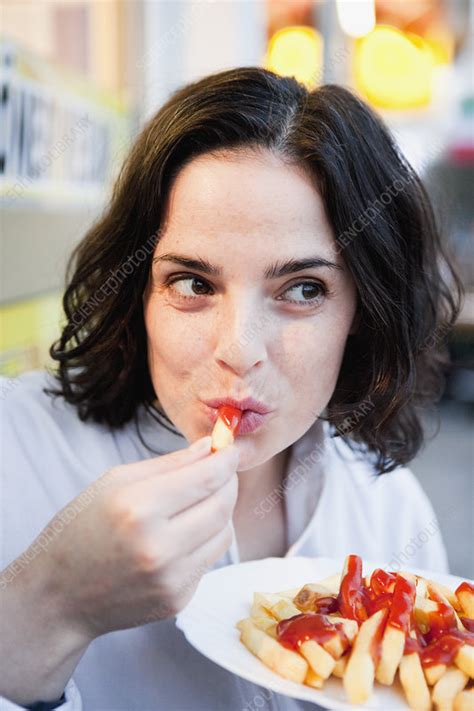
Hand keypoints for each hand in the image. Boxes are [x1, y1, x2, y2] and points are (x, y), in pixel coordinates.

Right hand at [43, 436, 239, 637]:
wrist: (60, 596)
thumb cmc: (81, 529)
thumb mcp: (115, 482)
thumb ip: (168, 464)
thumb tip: (212, 447)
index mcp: (137, 509)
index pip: (206, 478)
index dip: (227, 459)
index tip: (231, 449)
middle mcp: (158, 547)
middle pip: (222, 504)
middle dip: (228, 481)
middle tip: (222, 470)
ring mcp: (170, 579)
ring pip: (224, 533)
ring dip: (220, 511)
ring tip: (199, 501)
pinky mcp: (178, 601)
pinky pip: (209, 559)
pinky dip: (204, 540)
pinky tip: (181, 535)